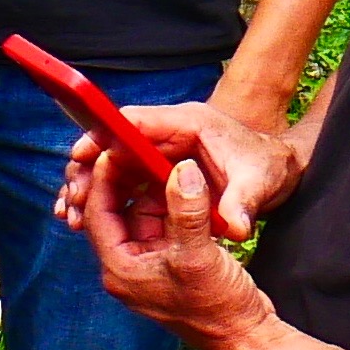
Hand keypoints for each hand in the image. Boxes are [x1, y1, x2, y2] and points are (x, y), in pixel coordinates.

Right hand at [54, 101, 302, 242]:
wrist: (278, 171)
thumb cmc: (268, 168)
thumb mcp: (259, 185)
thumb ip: (242, 204)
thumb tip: (235, 228)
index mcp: (188, 123)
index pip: (134, 121)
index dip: (103, 137)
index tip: (79, 156)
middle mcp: (168, 134)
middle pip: (113, 144)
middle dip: (87, 170)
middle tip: (71, 200)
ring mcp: (160, 152)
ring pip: (111, 164)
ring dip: (89, 187)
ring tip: (71, 216)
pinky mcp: (157, 171)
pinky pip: (120, 181)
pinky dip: (101, 198)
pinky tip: (83, 220)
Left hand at [79, 147, 276, 349]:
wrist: (246, 336)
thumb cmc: (219, 306)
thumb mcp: (200, 255)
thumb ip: (188, 211)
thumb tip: (181, 170)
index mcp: (120, 268)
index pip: (98, 214)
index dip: (104, 179)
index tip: (115, 148)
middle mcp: (127, 268)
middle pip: (114, 213)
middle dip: (124, 181)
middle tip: (134, 148)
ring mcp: (148, 266)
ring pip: (139, 217)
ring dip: (149, 190)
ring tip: (159, 159)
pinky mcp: (170, 264)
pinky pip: (161, 225)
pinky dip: (169, 205)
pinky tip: (182, 185)